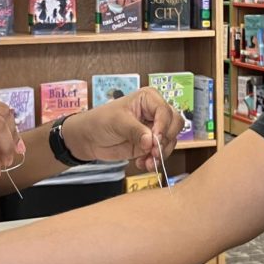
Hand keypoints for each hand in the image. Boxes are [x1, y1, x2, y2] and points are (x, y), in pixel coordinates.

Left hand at [62, 87, 183, 170]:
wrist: (88, 138)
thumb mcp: (117, 122)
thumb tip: (151, 142)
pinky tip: (142, 164)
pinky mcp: (150, 145)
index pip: (165, 111)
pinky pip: (161, 153)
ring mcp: (154, 129)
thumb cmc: (100, 121)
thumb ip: (136, 131)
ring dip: (160, 154)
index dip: (163, 126)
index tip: (155, 139)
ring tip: (146, 161)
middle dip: (165, 140)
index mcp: (149, 99)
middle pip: (175, 125)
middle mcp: (155, 113)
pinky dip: (154, 161)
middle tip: (153, 152)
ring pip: (170, 141)